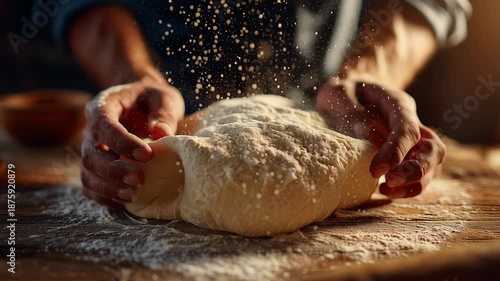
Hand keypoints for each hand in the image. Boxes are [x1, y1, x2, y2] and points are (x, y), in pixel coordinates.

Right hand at [81, 73, 184, 207]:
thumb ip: (164, 114)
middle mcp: (90, 129)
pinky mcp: (95, 166)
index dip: (122, 143)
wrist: (141, 102)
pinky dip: (104, 196)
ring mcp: (90, 149)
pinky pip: (91, 185)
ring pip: (88, 173)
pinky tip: (124, 201)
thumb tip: (162, 134)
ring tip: (133, 195)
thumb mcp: (163, 98)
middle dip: (114, 170)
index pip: (104, 126)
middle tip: (140, 179)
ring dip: (108, 187)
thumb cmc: (152, 99)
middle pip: (91, 154)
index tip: (147, 155)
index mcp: (103, 106)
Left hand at [316, 78, 445, 198]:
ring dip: (415, 183)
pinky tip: (385, 190)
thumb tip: (363, 132)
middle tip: (389, 182)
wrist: (351, 90)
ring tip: (386, 190)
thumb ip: (350, 110)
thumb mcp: (338, 92)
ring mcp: (412, 139)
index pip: (407, 130)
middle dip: (416, 170)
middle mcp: (412, 121)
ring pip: (432, 164)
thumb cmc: (344, 91)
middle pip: (432, 149)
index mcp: (398, 104)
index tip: (376, 170)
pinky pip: (418, 173)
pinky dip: (407, 186)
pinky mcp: (406, 153)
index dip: (396, 152)